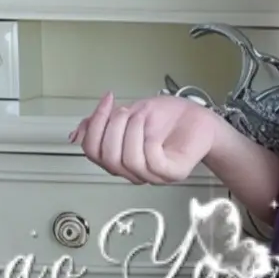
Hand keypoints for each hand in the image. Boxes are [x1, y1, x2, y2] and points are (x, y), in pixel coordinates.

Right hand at [70, 91, 223, 185]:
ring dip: (130, 132)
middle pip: (106, 159)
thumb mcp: (130, 113)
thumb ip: (104, 123)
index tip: (106, 102)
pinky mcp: (172, 173)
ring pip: (127, 162)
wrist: (202, 118)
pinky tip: (151, 128)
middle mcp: (134, 171)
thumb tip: (76, 134)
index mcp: (120, 158)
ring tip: (139, 116)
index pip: (92, 151)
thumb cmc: (171, 117)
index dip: (93, 126)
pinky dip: (147, 140)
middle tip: (125, 111)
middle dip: (111, 129)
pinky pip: (151, 161)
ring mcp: (153, 175)